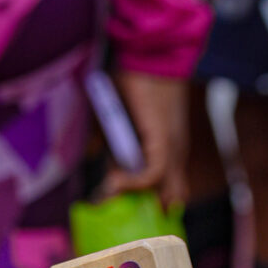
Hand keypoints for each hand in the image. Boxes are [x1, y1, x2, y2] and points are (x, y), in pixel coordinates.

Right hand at [103, 70, 188, 209]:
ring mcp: (172, 149)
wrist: (147, 55)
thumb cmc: (131, 81)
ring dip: (133, 198)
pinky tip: (112, 182)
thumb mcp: (112, 118)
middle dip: (146, 210)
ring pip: (164, 190)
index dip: (150, 201)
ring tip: (105, 198)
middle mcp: (174, 152)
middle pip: (171, 196)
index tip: (121, 207)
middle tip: (113, 213)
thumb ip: (105, 141)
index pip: (169, 188)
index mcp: (166, 148)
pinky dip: (133, 183)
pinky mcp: (164, 142)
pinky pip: (153, 174)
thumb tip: (93, 157)